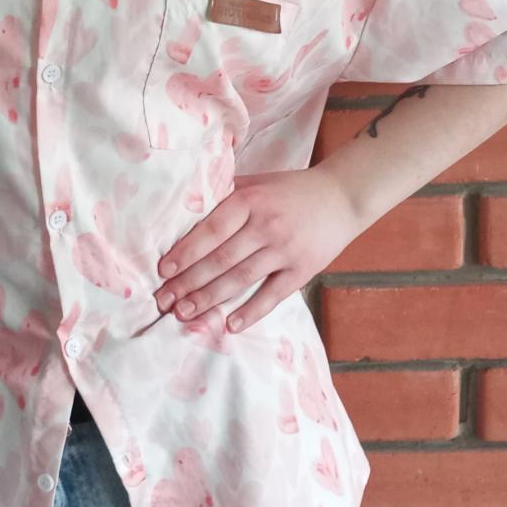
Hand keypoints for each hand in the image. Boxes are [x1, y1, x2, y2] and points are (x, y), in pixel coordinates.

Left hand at [153, 164, 362, 333]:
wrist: (343, 196)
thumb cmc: (291, 189)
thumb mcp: (258, 182)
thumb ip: (226, 193)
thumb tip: (186, 207)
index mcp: (250, 201)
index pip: (211, 230)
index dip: (186, 251)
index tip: (163, 269)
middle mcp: (266, 225)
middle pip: (221, 259)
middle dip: (189, 282)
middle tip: (164, 299)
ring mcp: (285, 249)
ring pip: (241, 279)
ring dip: (210, 299)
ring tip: (185, 312)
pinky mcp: (303, 269)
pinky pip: (273, 295)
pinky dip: (251, 311)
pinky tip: (230, 324)